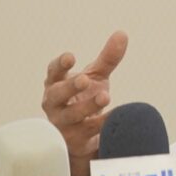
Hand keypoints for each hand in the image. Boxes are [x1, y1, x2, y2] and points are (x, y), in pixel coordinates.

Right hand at [41, 31, 128, 175]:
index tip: (70, 57)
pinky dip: (101, 125)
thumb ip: (107, 58)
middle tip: (84, 79)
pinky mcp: (74, 141)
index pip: (53, 73)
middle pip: (57, 95)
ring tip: (105, 96)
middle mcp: (54, 104)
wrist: (82, 138)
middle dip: (70, 87)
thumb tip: (122, 34)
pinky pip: (88, 133)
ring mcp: (63, 124)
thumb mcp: (96, 77)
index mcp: (56, 85)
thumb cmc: (83, 99)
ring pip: (72, 115)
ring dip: (87, 106)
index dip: (59, 65)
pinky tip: (114, 118)